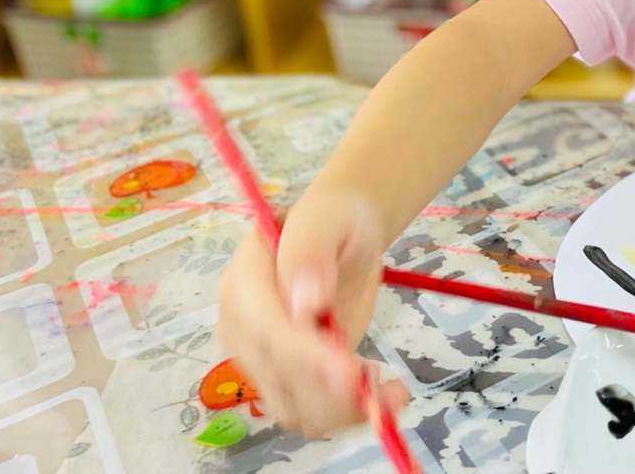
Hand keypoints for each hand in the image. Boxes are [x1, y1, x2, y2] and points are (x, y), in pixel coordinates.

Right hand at [215, 189, 408, 437]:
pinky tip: (380, 395)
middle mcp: (242, 326)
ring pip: (292, 407)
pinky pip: (306, 412)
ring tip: (392, 390)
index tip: (350, 371)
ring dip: (343, 411)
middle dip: (333, 391)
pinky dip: (343, 414)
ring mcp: (260, 357)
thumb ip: (311, 251)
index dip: (306, 354)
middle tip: (391, 387)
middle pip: (279, 377)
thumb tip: (306, 303)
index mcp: (244, 280)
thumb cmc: (332, 219)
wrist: (340, 234)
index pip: (268, 328)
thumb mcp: (327, 218)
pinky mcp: (284, 377)